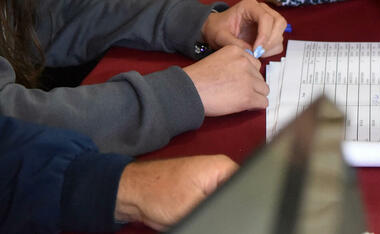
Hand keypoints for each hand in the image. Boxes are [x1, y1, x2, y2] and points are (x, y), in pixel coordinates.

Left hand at [114, 154, 237, 228]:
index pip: (246, 185)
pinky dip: (204, 213)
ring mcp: (208, 181)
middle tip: (207, 213)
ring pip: (222, 203)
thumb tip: (237, 212)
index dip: (242, 203)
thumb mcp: (196, 206)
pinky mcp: (199, 192)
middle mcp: (218, 171)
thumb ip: (221, 207)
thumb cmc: (158, 193)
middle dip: (226, 210)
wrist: (133, 194)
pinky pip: (210, 205)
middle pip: (235, 194)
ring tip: (194, 211)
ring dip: (214, 213)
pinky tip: (193, 213)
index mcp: (222, 167)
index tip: (230, 214)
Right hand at [182, 45, 268, 115]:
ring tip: (240, 100)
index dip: (248, 75)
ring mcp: (248, 79)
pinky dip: (256, 106)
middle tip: (238, 93)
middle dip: (252, 86)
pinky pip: (263, 102)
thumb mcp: (216, 60)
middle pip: (260, 77)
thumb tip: (245, 76)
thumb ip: (233, 63)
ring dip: (255, 95)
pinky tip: (245, 106)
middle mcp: (245, 62)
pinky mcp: (248, 96)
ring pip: (264, 90)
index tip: (240, 82)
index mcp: (237, 51)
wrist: (189, 91)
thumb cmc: (197, 78)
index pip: (254, 64)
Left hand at [202, 0, 287, 56]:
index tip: (256, 48)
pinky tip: (259, 52)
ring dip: (271, 45)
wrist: (216, 29)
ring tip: (256, 52)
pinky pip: (278, 40)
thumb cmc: (218, 28)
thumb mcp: (220, 36)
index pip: (265, 17)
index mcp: (249, 6)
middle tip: (257, 52)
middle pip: (278, 22)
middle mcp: (261, 10)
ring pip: (280, 31)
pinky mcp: (269, 30)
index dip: (264, 34)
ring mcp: (267, 19)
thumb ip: (234, 43)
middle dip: (270, 40)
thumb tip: (249, 52)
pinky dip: (272, 49)